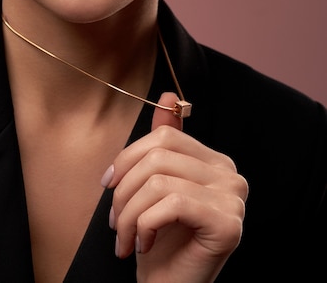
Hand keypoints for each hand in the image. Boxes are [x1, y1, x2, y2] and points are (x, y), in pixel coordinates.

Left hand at [101, 92, 247, 282]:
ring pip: (159, 181)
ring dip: (128, 214)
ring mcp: (233, 198)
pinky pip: (171, 204)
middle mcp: (230, 174)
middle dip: (124, 190)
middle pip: (159, 156)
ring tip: (124, 238)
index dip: (128, 157)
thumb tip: (168, 95)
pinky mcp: (228, 222)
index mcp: (214, 161)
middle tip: (114, 222)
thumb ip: (163, 145)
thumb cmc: (160, 241)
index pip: (165, 136)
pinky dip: (145, 225)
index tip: (107, 184)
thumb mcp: (155, 186)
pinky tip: (143, 245)